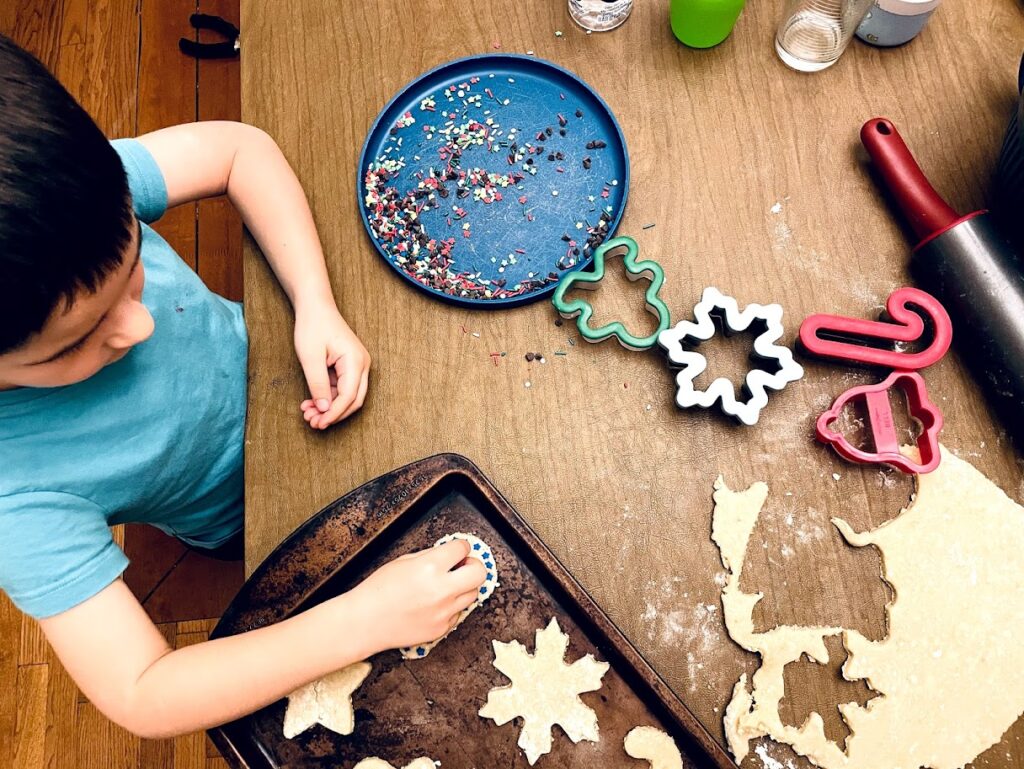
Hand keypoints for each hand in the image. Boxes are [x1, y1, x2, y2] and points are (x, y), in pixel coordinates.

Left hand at [293, 300, 370, 429]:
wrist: (315, 307)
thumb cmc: (313, 326)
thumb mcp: (310, 357)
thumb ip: (318, 385)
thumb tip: (325, 409)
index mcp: (355, 361)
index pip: (349, 396)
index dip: (334, 413)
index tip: (319, 423)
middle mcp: (361, 365)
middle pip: (354, 400)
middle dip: (334, 414)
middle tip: (313, 423)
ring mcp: (357, 366)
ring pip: (348, 397)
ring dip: (330, 408)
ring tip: (308, 414)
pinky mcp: (349, 367)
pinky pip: (342, 389)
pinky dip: (328, 398)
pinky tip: (311, 403)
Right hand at [345, 540, 486, 655]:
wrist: (366, 622)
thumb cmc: (378, 590)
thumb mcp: (403, 561)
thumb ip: (430, 556)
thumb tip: (450, 553)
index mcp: (430, 567)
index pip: (463, 548)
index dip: (461, 547)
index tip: (458, 549)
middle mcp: (441, 590)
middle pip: (480, 572)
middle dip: (474, 565)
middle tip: (464, 565)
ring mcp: (444, 612)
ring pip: (473, 594)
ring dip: (464, 586)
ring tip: (447, 585)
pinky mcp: (442, 628)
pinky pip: (458, 613)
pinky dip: (451, 606)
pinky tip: (435, 604)